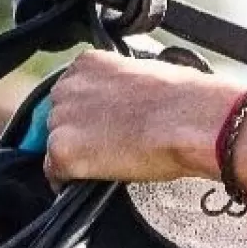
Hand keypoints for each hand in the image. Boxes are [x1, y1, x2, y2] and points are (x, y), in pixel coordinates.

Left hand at [43, 50, 235, 188]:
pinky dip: (67, 181)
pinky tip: (86, 183)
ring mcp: (62, 119)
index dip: (90, 111)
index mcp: (88, 63)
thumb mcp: (150, 75)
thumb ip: (127, 85)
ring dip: (78, 154)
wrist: (192, 122)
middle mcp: (68, 86)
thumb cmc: (186, 100)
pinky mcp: (64, 152)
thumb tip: (132, 103)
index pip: (74, 90)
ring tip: (109, 165)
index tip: (103, 124)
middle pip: (61, 116)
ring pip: (58, 143)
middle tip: (111, 146)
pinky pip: (54, 173)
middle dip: (81, 131)